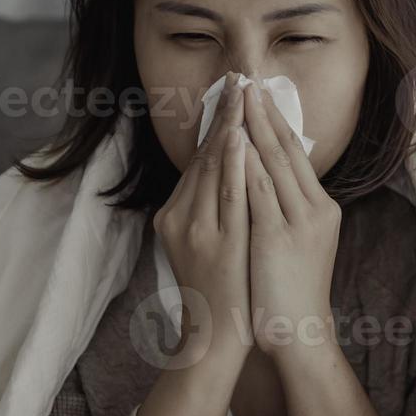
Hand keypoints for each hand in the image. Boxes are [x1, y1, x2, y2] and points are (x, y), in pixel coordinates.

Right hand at [153, 71, 251, 355]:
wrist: (217, 338)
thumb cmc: (218, 291)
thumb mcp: (203, 244)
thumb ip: (209, 209)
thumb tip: (228, 173)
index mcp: (174, 216)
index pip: (198, 160)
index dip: (215, 124)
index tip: (231, 93)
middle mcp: (178, 217)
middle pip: (202, 155)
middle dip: (222, 115)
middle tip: (237, 77)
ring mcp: (196, 229)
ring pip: (212, 167)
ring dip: (228, 126)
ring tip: (241, 93)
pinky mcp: (216, 242)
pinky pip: (226, 194)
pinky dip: (231, 162)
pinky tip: (239, 136)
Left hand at [240, 79, 340, 357]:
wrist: (299, 333)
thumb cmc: (292, 291)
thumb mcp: (299, 242)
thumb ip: (288, 209)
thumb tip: (268, 177)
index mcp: (321, 208)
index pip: (296, 154)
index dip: (276, 121)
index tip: (259, 93)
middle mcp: (316, 209)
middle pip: (287, 150)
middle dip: (265, 113)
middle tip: (248, 80)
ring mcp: (299, 223)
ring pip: (274, 164)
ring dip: (255, 128)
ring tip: (241, 99)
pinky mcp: (277, 239)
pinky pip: (260, 192)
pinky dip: (248, 164)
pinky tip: (235, 143)